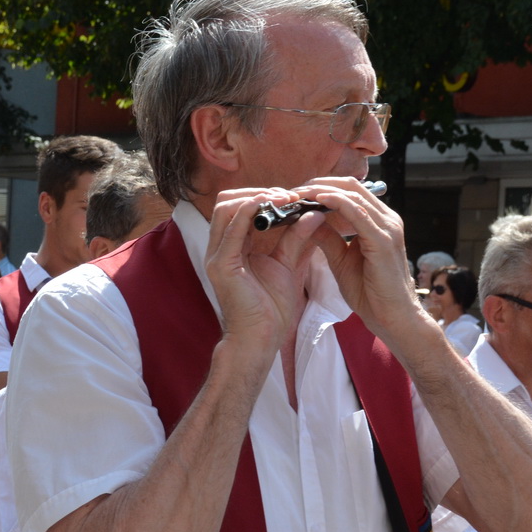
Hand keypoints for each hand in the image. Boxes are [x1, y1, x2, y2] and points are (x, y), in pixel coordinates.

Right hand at [204, 188, 329, 358]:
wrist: (262, 339)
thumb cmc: (271, 309)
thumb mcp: (287, 265)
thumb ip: (296, 238)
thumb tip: (313, 214)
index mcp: (232, 247)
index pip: (237, 207)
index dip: (262, 195)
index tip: (291, 197)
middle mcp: (220, 247)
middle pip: (227, 201)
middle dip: (259, 191)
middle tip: (289, 196)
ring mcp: (217, 255)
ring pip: (226, 206)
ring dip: (257, 196)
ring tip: (284, 199)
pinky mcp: (223, 265)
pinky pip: (233, 226)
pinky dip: (252, 210)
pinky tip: (275, 206)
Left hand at [291, 178, 428, 340]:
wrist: (393, 319)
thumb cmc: (371, 293)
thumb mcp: (341, 260)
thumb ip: (328, 238)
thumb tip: (308, 219)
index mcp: (379, 221)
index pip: (349, 190)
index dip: (322, 186)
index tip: (296, 192)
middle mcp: (387, 218)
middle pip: (350, 185)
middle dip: (318, 184)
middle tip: (291, 190)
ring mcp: (388, 227)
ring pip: (352, 193)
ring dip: (321, 190)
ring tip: (297, 193)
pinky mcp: (383, 240)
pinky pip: (356, 212)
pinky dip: (335, 202)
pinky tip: (316, 201)